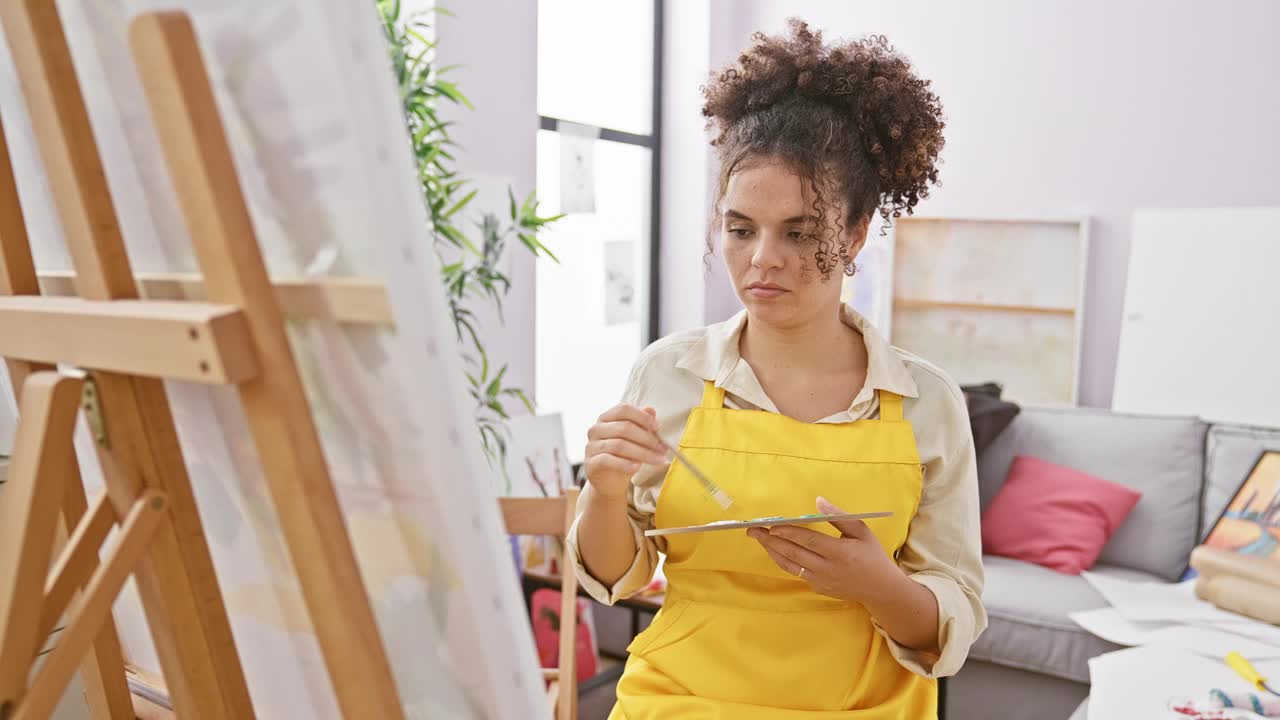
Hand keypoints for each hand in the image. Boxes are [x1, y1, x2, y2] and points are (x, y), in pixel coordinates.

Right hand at [583, 404, 666, 499]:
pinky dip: (625, 464)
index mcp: (606, 418)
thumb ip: (642, 424)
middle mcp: (596, 429)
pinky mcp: (590, 463)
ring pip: (619, 445)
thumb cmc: (624, 457)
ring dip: (642, 453)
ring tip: (657, 460)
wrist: (610, 482)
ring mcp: (591, 446)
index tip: (658, 427)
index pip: (623, 409)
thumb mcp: (636, 440)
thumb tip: (651, 410)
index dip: (642, 417)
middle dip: (647, 438)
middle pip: (624, 427)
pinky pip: (608, 460)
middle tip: (663, 448)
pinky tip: (638, 467)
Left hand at [747, 497, 904, 605]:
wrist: (880, 589)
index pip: (809, 541)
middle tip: (753, 529)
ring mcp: (821, 581)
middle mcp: (828, 569)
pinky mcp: (817, 588)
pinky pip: (795, 572)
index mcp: (841, 553)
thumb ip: (839, 516)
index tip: (772, 526)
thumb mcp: (861, 532)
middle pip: (793, 553)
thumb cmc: (872, 555)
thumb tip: (818, 501)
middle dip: (770, 540)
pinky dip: (782, 560)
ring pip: (789, 564)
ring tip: (758, 538)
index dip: (789, 533)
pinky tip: (774, 549)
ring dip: (771, 550)